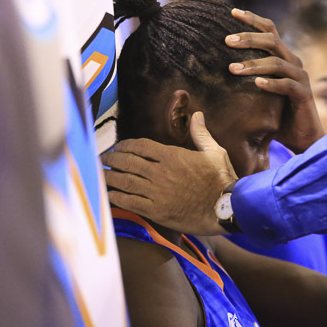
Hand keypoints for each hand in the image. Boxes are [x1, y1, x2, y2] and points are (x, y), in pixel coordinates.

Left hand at [103, 112, 237, 235]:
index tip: (119, 146)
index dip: (126, 145)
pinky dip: (117, 197)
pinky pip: (130, 202)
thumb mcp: (215, 152)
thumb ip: (201, 134)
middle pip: (128, 162)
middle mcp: (160, 172)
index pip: (140, 146)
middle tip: (104, 158)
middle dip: (113, 159)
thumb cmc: (221, 180)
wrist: (224, 208)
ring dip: (110, 176)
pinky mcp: (156, 211)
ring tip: (101, 174)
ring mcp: (156, 192)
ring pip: (125, 181)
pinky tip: (110, 194)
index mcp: (172, 156)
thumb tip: (197, 115)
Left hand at [227, 8, 324, 152]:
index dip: (252, 19)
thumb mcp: (259, 91)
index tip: (232, 12)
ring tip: (232, 69)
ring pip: (277, 63)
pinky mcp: (303, 95)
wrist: (302, 136)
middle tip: (227, 41)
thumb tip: (213, 69)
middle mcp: (293, 62)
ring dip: (254, 64)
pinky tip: (257, 84)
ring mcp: (300, 78)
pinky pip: (287, 85)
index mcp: (283, 56)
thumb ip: (246, 78)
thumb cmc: (277, 113)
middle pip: (272, 40)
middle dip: (248, 38)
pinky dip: (271, 84)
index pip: (269, 30)